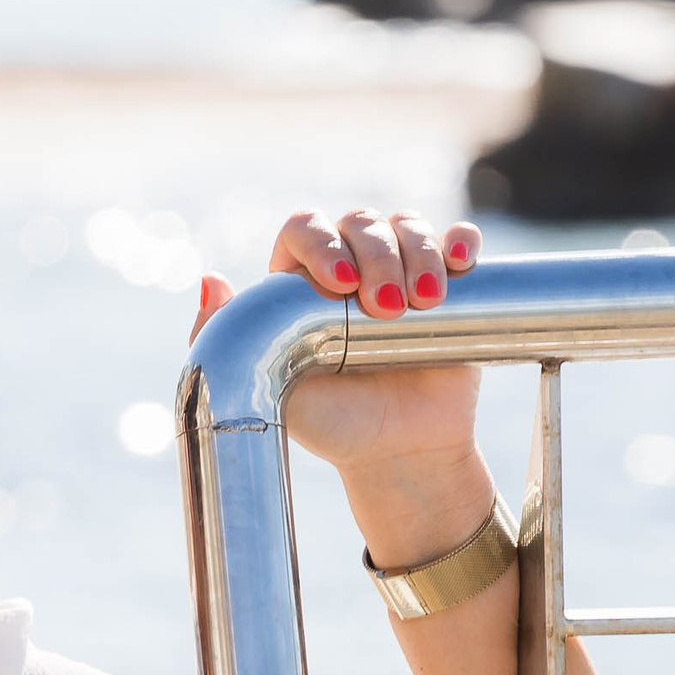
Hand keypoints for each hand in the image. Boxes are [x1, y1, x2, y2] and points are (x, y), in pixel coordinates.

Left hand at [193, 209, 483, 477]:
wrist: (399, 452)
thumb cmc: (331, 423)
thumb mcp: (268, 388)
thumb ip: (230, 338)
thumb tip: (212, 281)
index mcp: (300, 283)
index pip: (304, 230)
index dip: (321, 243)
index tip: (340, 284)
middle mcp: (350, 268)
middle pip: (360, 223)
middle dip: (377, 256)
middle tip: (387, 310)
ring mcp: (401, 272)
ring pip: (407, 226)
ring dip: (419, 252)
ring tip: (426, 302)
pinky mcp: (449, 285)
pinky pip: (456, 242)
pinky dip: (461, 240)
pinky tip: (461, 261)